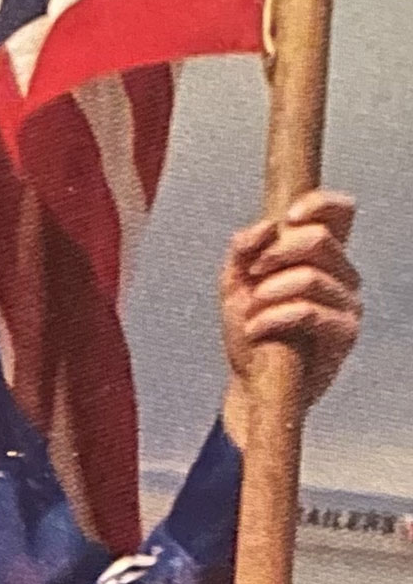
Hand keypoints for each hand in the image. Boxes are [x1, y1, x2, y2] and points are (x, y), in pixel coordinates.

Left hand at [219, 189, 361, 447]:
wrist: (252, 379)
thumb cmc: (250, 328)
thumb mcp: (235, 282)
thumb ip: (244, 248)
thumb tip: (267, 225)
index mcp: (319, 257)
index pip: (340, 214)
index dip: (320, 204)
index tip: (287, 217)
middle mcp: (342, 275)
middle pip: (320, 239)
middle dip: (275, 254)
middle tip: (251, 276)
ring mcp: (348, 303)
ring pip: (309, 277)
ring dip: (268, 294)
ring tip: (251, 313)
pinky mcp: (345, 332)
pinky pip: (308, 311)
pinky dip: (272, 318)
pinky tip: (256, 329)